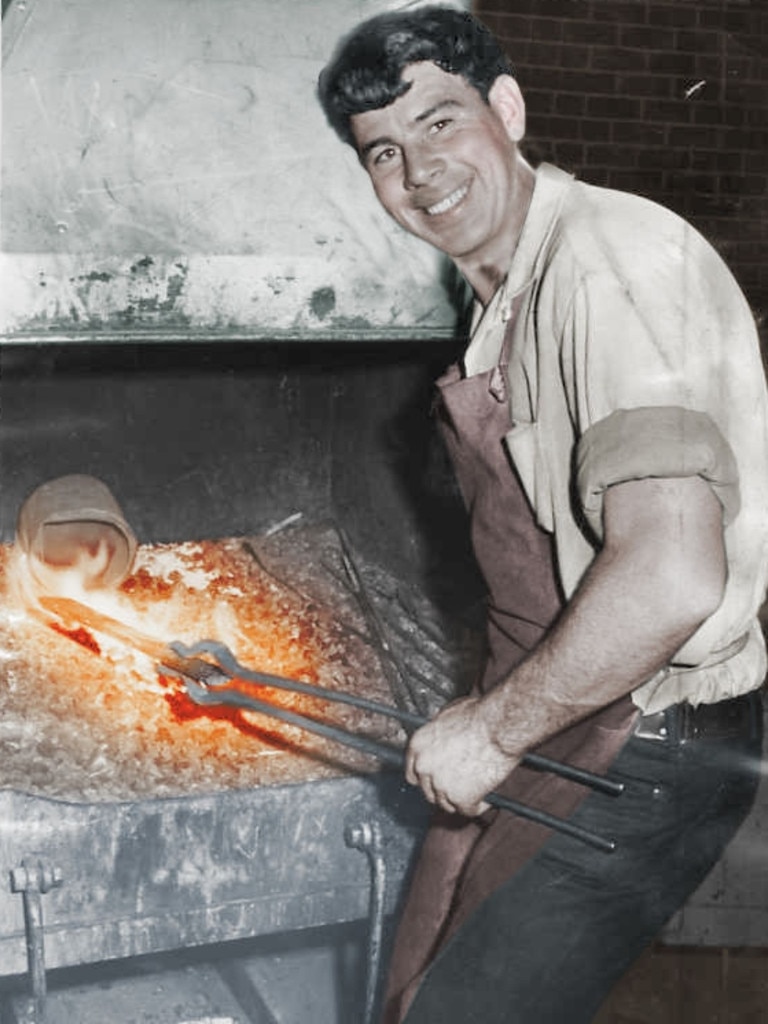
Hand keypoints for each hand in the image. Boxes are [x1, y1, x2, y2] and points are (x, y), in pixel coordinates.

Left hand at [404, 695, 520, 816]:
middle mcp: (424, 766)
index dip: (426, 778)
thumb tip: (441, 740)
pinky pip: (468, 810)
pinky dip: (479, 806)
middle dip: (443, 790)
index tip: (435, 780)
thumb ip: (437, 734)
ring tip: (475, 791)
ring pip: (447, 804)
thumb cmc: (479, 716)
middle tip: (459, 785)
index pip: (412, 772)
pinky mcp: (461, 798)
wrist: (498, 726)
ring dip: (459, 800)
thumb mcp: (447, 715)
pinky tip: (486, 799)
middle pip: (429, 791)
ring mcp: (441, 784)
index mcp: (418, 745)